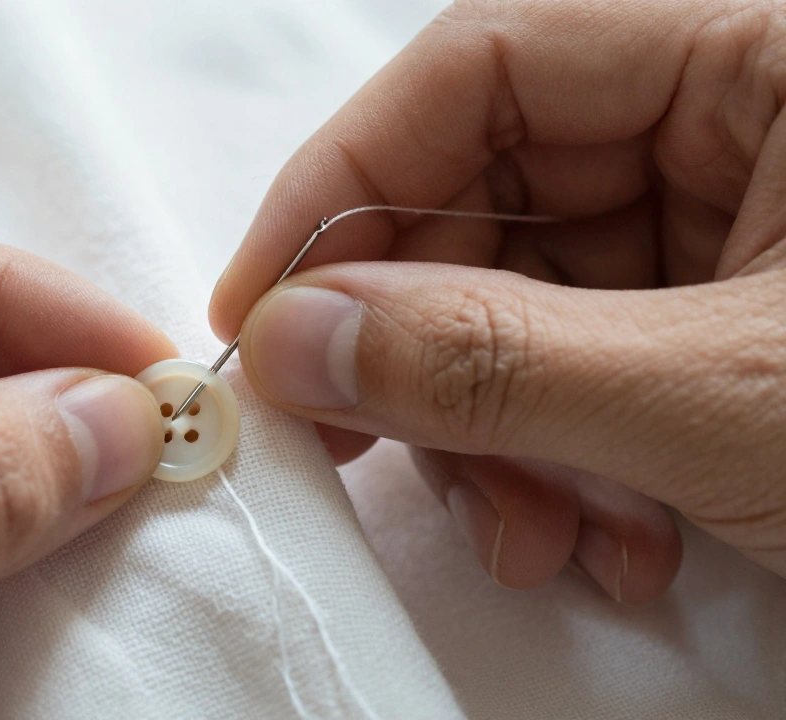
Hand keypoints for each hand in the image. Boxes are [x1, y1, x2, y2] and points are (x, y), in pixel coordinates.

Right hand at [211, 0, 785, 603]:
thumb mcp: (734, 402)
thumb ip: (493, 363)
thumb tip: (289, 341)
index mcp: (771, 46)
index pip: (482, 64)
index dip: (344, 185)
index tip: (260, 309)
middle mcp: (748, 115)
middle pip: (489, 194)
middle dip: (422, 345)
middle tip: (366, 449)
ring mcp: (740, 220)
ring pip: (525, 298)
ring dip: (494, 434)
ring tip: (535, 535)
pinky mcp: (736, 315)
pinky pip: (586, 362)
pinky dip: (564, 460)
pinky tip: (609, 540)